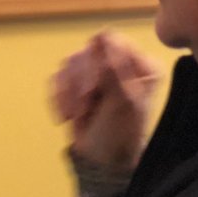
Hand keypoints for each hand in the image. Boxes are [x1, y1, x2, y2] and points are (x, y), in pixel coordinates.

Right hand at [51, 31, 158, 177]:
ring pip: (69, 63)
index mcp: (140, 65)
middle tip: (83, 109)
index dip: (97, 62)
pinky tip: (67, 116)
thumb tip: (102, 35)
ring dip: (68, 93)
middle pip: (86, 52)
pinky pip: (57, 77)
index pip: (111, 41)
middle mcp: (118, 64)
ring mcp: (96, 72)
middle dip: (80, 83)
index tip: (94, 90)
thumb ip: (113, 68)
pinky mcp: (76, 82)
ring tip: (77, 116)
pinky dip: (59, 98)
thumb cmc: (120, 134)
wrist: (101, 161)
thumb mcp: (123, 102)